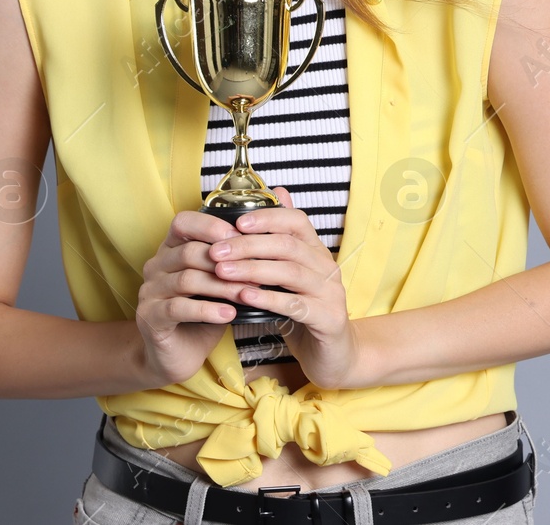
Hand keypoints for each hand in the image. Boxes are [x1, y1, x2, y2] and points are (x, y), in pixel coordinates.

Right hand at [136, 210, 244, 386]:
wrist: (180, 353)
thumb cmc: (206, 310)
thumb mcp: (221, 281)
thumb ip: (234, 260)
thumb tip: (272, 239)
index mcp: (171, 248)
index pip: (183, 222)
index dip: (211, 226)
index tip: (242, 236)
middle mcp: (156, 265)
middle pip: (190, 251)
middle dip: (227, 261)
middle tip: (257, 272)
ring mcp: (149, 291)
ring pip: (187, 279)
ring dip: (222, 286)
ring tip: (248, 294)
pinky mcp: (149, 317)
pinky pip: (178, 308)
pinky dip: (207, 310)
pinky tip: (229, 314)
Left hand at [207, 186, 361, 388]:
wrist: (333, 356)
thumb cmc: (305, 313)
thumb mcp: (291, 276)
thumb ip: (280, 242)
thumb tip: (277, 193)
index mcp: (317, 252)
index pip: (297, 221)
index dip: (267, 218)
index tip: (235, 223)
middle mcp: (327, 268)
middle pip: (288, 245)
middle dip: (248, 245)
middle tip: (215, 250)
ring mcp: (331, 293)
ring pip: (290, 272)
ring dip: (252, 269)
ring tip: (221, 272)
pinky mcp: (329, 319)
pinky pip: (295, 305)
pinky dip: (267, 298)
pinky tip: (243, 297)